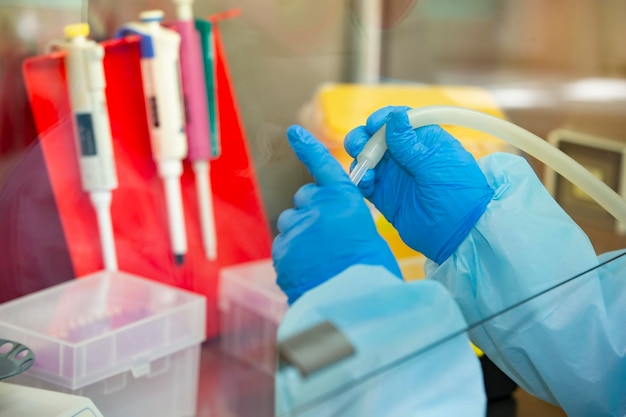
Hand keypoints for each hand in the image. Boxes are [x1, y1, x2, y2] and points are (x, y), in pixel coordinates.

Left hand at [273, 125, 400, 303]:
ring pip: (290, 222)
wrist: (354, 304)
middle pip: (304, 198)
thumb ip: (345, 220)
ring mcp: (296, 230)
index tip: (293, 132)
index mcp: (344, 201)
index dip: (308, 147)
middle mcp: (317, 209)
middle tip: (325, 235)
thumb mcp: (367, 236)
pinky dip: (292, 254)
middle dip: (310, 209)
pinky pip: (283, 246)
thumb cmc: (371, 273)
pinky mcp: (281, 251)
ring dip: (300, 232)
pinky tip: (308, 270)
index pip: (323, 167)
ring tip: (318, 257)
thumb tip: (333, 224)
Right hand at [344, 106, 493, 263]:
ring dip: (360, 158)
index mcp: (424, 140)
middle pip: (376, 136)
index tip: (374, 124)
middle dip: (364, 137)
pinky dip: (360, 179)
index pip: (400, 120)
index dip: (383, 118)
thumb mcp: (436, 165)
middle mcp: (406, 155)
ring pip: (367, 157)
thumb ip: (410, 144)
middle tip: (360, 147)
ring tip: (365, 169)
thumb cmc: (459, 194)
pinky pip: (365, 182)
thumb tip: (395, 116)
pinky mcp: (384, 196)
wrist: (461, 234)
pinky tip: (365, 183)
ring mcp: (394, 175)